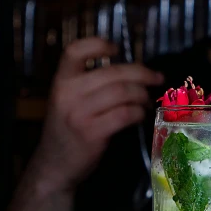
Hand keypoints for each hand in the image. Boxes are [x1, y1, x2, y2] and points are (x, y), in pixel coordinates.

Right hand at [29, 38, 163, 192]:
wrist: (53, 165)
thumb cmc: (67, 130)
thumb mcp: (67, 101)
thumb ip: (89, 85)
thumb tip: (132, 72)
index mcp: (61, 81)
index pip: (75, 51)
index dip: (97, 44)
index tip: (116, 49)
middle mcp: (67, 94)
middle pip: (113, 72)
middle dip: (142, 73)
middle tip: (157, 78)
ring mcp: (79, 114)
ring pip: (123, 92)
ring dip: (142, 95)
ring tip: (147, 100)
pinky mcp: (92, 133)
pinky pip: (125, 114)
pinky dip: (138, 112)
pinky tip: (140, 115)